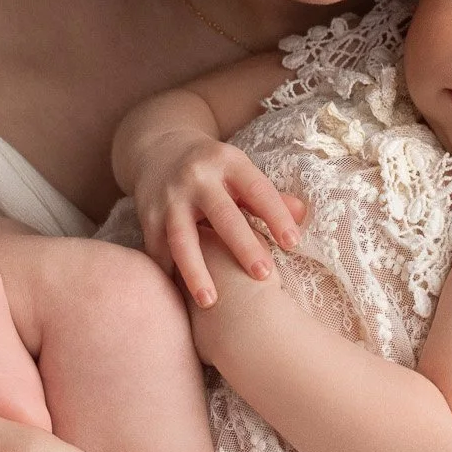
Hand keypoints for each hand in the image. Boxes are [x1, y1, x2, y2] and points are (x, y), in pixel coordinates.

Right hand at [129, 127, 303, 306]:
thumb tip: (303, 214)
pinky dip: (169, 273)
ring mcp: (169, 197)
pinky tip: (181, 298)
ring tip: (210, 302)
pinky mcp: (147, 214)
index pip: (258, 190)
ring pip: (182, 238)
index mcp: (228, 163)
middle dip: (243, 246)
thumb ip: (269, 196)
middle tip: (264, 276)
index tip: (294, 243)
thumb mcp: (240, 171)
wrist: (159, 148)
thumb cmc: (213, 169)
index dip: (276, 216)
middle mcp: (198, 178)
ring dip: (196, 272)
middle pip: (223, 215)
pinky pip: (157, 249)